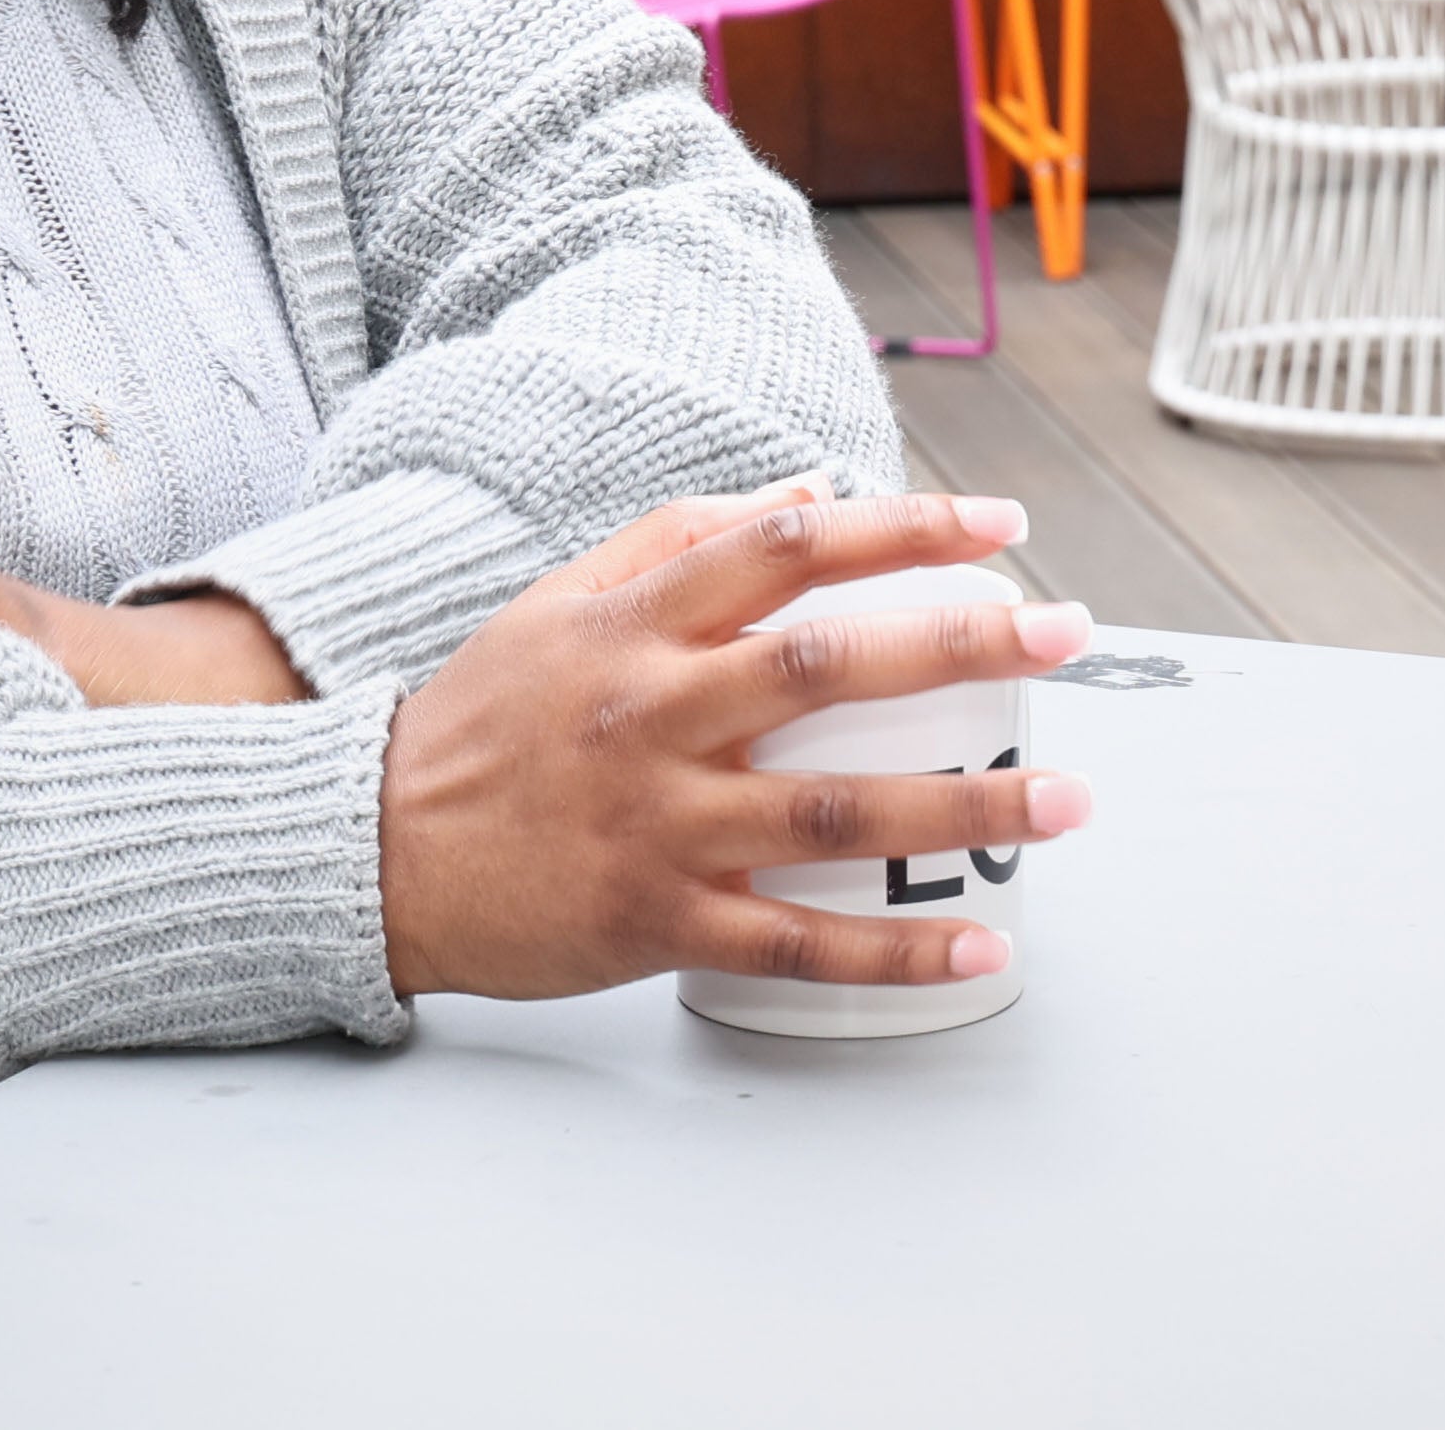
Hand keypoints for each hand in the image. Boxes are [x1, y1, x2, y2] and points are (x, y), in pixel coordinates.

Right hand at [379, 488, 1099, 1003]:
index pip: (789, 547)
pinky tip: (978, 945)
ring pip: (832, 814)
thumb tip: (811, 491)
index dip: (903, 527)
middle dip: (963, 643)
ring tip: (1069, 799)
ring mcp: (659, 823)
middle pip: (828, 666)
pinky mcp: (656, 921)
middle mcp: (655, 713)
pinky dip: (891, 952)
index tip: (1002, 524)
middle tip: (1071, 631)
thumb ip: (681, 538)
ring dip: (964, 806)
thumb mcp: (565, 600)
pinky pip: (795, 943)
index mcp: (638, 624)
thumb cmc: (486, 718)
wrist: (373, 848)